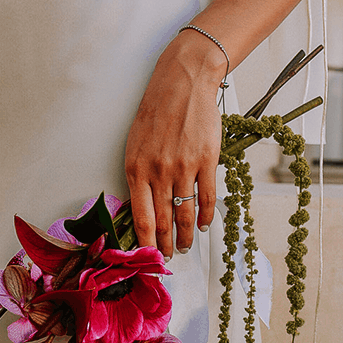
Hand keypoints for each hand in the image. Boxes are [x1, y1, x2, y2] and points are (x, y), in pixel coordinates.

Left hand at [123, 32, 226, 257]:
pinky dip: (205, 214)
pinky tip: (202, 225)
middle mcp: (158, 173)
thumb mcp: (134, 146)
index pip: (141, 218)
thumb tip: (141, 207)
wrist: (182, 85)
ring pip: (185, 212)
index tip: (147, 255)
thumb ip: (137, 177)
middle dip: (165, 243)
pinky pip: (207, 195)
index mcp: (135, 171)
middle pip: (163, 220)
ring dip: (185, 234)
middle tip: (168, 257)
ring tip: (184, 246)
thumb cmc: (155, 114)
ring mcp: (183, 167)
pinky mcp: (206, 160)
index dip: (145, 242)